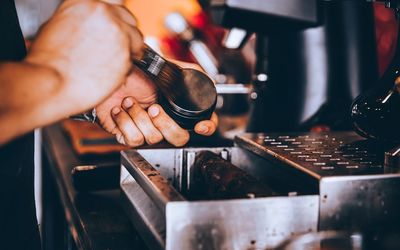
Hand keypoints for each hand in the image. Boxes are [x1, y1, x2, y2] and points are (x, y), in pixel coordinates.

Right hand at [24, 0, 142, 115]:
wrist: (51, 83)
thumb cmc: (49, 62)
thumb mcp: (59, 26)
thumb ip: (82, 20)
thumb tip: (93, 25)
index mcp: (84, 2)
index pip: (112, 2)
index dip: (116, 17)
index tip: (117, 25)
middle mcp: (102, 11)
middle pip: (128, 17)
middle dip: (126, 32)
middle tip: (119, 46)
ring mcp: (117, 30)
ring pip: (137, 37)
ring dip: (131, 48)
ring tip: (118, 61)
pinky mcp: (126, 51)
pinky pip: (135, 57)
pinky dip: (127, 65)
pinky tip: (113, 72)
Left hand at [96, 65, 217, 146]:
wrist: (106, 78)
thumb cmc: (133, 72)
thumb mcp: (164, 67)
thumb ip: (185, 72)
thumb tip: (203, 77)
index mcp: (177, 109)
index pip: (201, 125)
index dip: (206, 127)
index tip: (201, 126)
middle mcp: (164, 122)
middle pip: (179, 138)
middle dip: (166, 123)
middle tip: (154, 107)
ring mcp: (147, 131)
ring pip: (154, 138)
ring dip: (138, 115)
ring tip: (129, 101)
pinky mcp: (129, 136)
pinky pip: (134, 139)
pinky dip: (125, 121)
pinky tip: (120, 110)